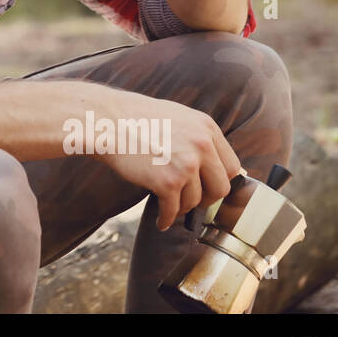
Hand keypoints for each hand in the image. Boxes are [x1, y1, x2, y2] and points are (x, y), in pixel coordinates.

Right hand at [96, 89, 242, 231]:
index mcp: (206, 128)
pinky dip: (167, 219)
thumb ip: (198, 137)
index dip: (218, 180)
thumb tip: (213, 164)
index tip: (208, 187)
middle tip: (190, 199)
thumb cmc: (135, 118)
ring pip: (195, 201)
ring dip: (181, 207)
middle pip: (221, 188)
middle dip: (206, 199)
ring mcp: (186, 165)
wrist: (106, 120)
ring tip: (168, 204)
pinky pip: (173, 210)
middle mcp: (202, 145)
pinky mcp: (166, 182)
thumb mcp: (178, 117)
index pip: (231, 166)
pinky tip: (161, 220)